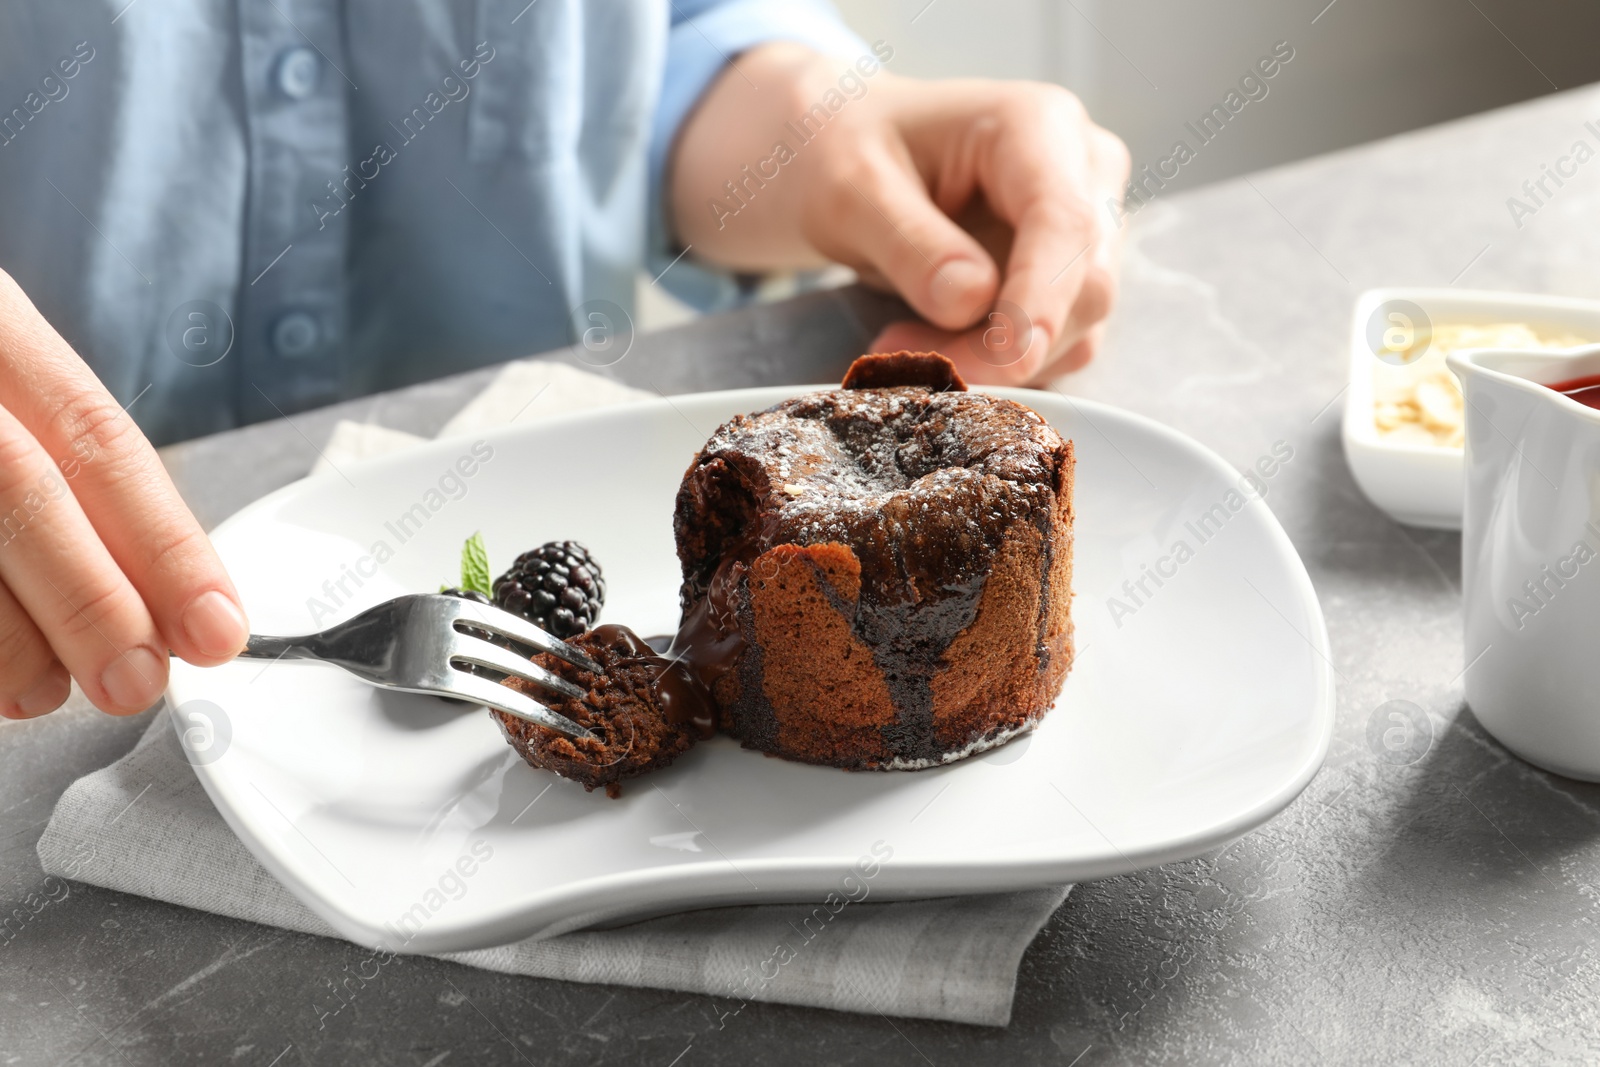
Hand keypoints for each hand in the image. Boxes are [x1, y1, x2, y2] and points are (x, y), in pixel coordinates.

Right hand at [0, 269, 247, 718]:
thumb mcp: (11, 401)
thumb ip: (77, 484)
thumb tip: (167, 601)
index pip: (99, 438)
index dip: (166, 543)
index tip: (216, 627)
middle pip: (18, 486)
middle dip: (89, 600)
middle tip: (134, 680)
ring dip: (9, 642)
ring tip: (44, 688)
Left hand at [670, 43, 1130, 383]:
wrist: (842, 156)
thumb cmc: (845, 153)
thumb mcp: (850, 189)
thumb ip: (909, 242)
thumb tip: (971, 301)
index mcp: (1037, 125)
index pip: (1066, 222)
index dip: (1043, 300)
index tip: (1007, 360)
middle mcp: (1082, 171)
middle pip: (1084, 286)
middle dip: (1002, 346)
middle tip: (902, 361)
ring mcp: (1085, 227)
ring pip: (1074, 328)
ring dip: (990, 361)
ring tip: (897, 343)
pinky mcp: (1068, 278)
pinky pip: (1054, 346)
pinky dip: (992, 363)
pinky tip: (927, 339)